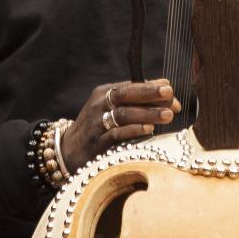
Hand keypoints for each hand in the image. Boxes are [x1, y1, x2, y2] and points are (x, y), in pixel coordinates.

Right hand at [60, 79, 181, 170]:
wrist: (69, 151)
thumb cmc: (97, 127)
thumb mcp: (109, 109)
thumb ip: (135, 102)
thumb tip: (168, 95)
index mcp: (102, 93)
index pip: (129, 86)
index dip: (150, 87)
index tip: (169, 89)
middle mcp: (98, 105)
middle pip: (124, 95)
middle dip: (148, 94)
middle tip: (170, 95)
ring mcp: (96, 124)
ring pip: (123, 114)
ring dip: (147, 113)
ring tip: (168, 115)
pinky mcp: (97, 144)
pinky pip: (116, 135)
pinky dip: (133, 130)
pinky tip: (149, 129)